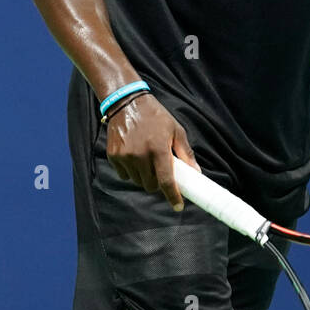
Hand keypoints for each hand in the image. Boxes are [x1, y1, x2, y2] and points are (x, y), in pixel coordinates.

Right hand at [105, 93, 199, 210]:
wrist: (127, 102)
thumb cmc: (155, 116)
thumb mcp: (175, 130)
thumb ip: (185, 153)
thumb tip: (195, 172)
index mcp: (158, 149)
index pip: (166, 181)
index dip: (173, 196)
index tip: (178, 206)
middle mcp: (140, 155)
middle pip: (150, 185)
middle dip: (157, 183)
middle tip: (159, 170)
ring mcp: (125, 156)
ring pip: (137, 181)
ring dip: (143, 177)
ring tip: (146, 159)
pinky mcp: (113, 156)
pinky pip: (124, 174)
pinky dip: (130, 171)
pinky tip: (134, 156)